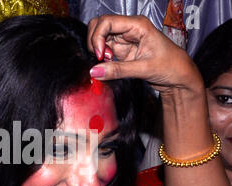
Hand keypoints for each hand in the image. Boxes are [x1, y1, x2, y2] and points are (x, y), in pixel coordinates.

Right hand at [87, 15, 201, 93]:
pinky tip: (109, 65)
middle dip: (95, 41)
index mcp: (137, 25)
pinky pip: (104, 49)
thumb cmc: (170, 66)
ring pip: (100, 37)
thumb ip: (118, 70)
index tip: (100, 56)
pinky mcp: (122, 50)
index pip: (107, 22)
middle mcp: (129, 28)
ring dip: (97, 50)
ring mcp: (124, 39)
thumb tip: (94, 71)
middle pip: (99, 25)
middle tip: (101, 58)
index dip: (98, 37)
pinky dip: (101, 57)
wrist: (178, 77)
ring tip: (107, 62)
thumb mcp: (144, 69)